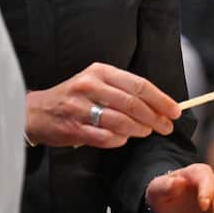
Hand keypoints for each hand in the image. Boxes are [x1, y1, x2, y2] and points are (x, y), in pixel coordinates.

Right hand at [25, 62, 178, 148]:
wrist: (38, 111)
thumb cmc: (73, 97)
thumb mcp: (95, 82)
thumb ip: (122, 89)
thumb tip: (157, 104)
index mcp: (99, 71)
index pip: (138, 84)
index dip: (160, 99)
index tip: (175, 110)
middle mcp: (90, 86)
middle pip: (132, 104)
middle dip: (155, 117)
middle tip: (166, 126)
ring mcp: (81, 108)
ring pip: (121, 121)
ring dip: (139, 130)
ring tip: (147, 132)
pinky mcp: (75, 128)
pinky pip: (106, 138)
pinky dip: (120, 140)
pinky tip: (123, 139)